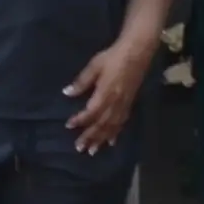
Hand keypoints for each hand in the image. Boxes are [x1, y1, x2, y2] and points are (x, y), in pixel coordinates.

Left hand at [65, 35, 148, 153]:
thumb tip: (67, 92)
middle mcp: (115, 103)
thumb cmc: (113, 57)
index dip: (80, 120)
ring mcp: (123, 105)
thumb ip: (82, 81)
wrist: (137, 52)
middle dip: (90, 137)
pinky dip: (115, 134)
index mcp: (105, 93)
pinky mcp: (129, 104)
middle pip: (101, 124)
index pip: (91, 112)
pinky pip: (121, 123)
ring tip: (92, 151)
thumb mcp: (95, 65)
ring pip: (111, 127)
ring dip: (101, 139)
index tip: (68, 125)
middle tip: (79, 148)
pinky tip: (111, 142)